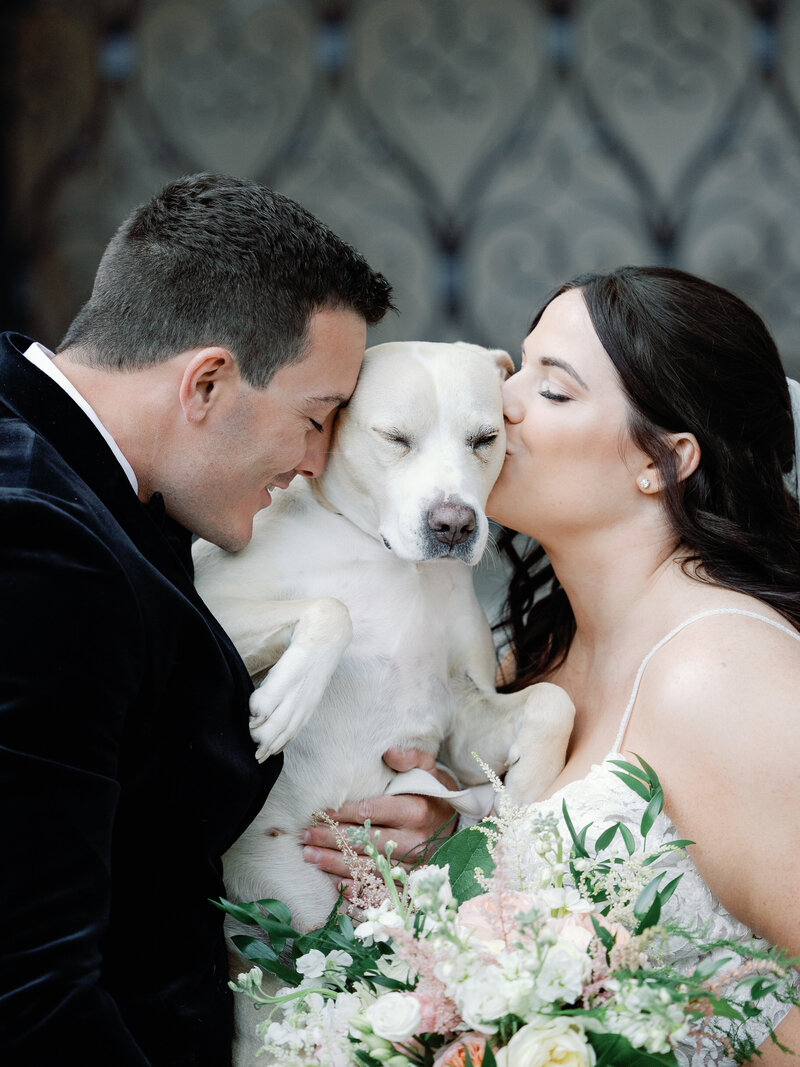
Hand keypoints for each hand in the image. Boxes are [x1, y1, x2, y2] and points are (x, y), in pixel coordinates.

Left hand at [299, 748, 457, 887]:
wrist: (461, 825)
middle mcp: (413, 840)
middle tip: (304, 837)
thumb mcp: (431, 769)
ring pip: (367, 866)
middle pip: (363, 841)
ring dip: (335, 864)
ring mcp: (412, 865)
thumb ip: (411, 758)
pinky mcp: (410, 881)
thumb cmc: (437, 794)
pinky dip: (356, 888)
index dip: (341, 814)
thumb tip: (388, 753)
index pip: (370, 813)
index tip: (320, 813)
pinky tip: (336, 885)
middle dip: (330, 839)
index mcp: (415, 811)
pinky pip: (380, 888)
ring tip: (309, 856)